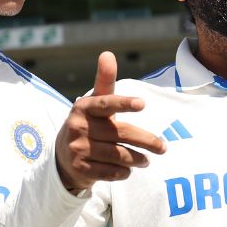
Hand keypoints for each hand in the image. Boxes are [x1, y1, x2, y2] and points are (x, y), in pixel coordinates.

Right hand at [55, 52, 165, 191]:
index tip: (142, 103)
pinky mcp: (80, 169)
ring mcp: (78, 149)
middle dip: (146, 141)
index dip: (123, 103)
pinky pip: (110, 172)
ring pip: (118, 155)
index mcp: (84, 107)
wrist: (63, 157)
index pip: (106, 103)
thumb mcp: (94, 103)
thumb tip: (108, 53)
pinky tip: (128, 170)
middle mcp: (78, 127)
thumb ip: (104, 81)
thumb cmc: (89, 125)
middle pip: (121, 133)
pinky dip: (123, 172)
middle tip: (162, 147)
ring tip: (146, 160)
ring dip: (137, 159)